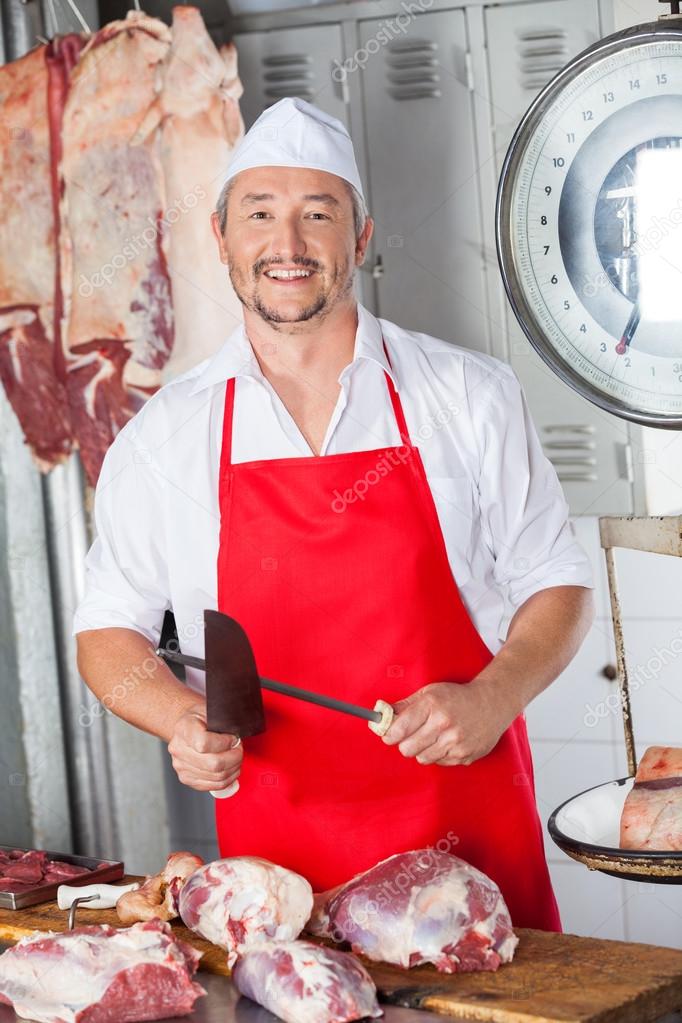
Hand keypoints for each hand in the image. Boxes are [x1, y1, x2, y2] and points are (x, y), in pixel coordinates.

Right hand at [168, 706, 242, 792]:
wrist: (188, 727)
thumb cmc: (201, 719)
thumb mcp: (211, 710)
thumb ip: (223, 720)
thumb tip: (237, 735)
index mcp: (184, 729)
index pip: (204, 743)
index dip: (225, 743)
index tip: (233, 738)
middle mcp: (178, 749)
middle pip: (213, 764)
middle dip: (234, 757)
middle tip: (238, 749)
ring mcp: (181, 766)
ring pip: (216, 777)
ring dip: (233, 769)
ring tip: (236, 758)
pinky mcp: (186, 778)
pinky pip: (212, 786)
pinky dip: (227, 779)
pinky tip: (230, 769)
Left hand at [380, 680, 514, 766]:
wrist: (492, 703)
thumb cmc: (457, 696)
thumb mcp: (430, 692)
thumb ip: (405, 705)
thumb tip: (380, 716)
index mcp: (432, 705)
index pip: (399, 729)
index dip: (389, 734)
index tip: (388, 735)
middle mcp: (444, 724)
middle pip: (407, 749)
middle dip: (405, 744)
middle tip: (410, 737)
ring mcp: (456, 742)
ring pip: (422, 758)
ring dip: (422, 750)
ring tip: (432, 737)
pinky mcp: (466, 755)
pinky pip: (440, 763)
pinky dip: (439, 755)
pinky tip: (447, 742)